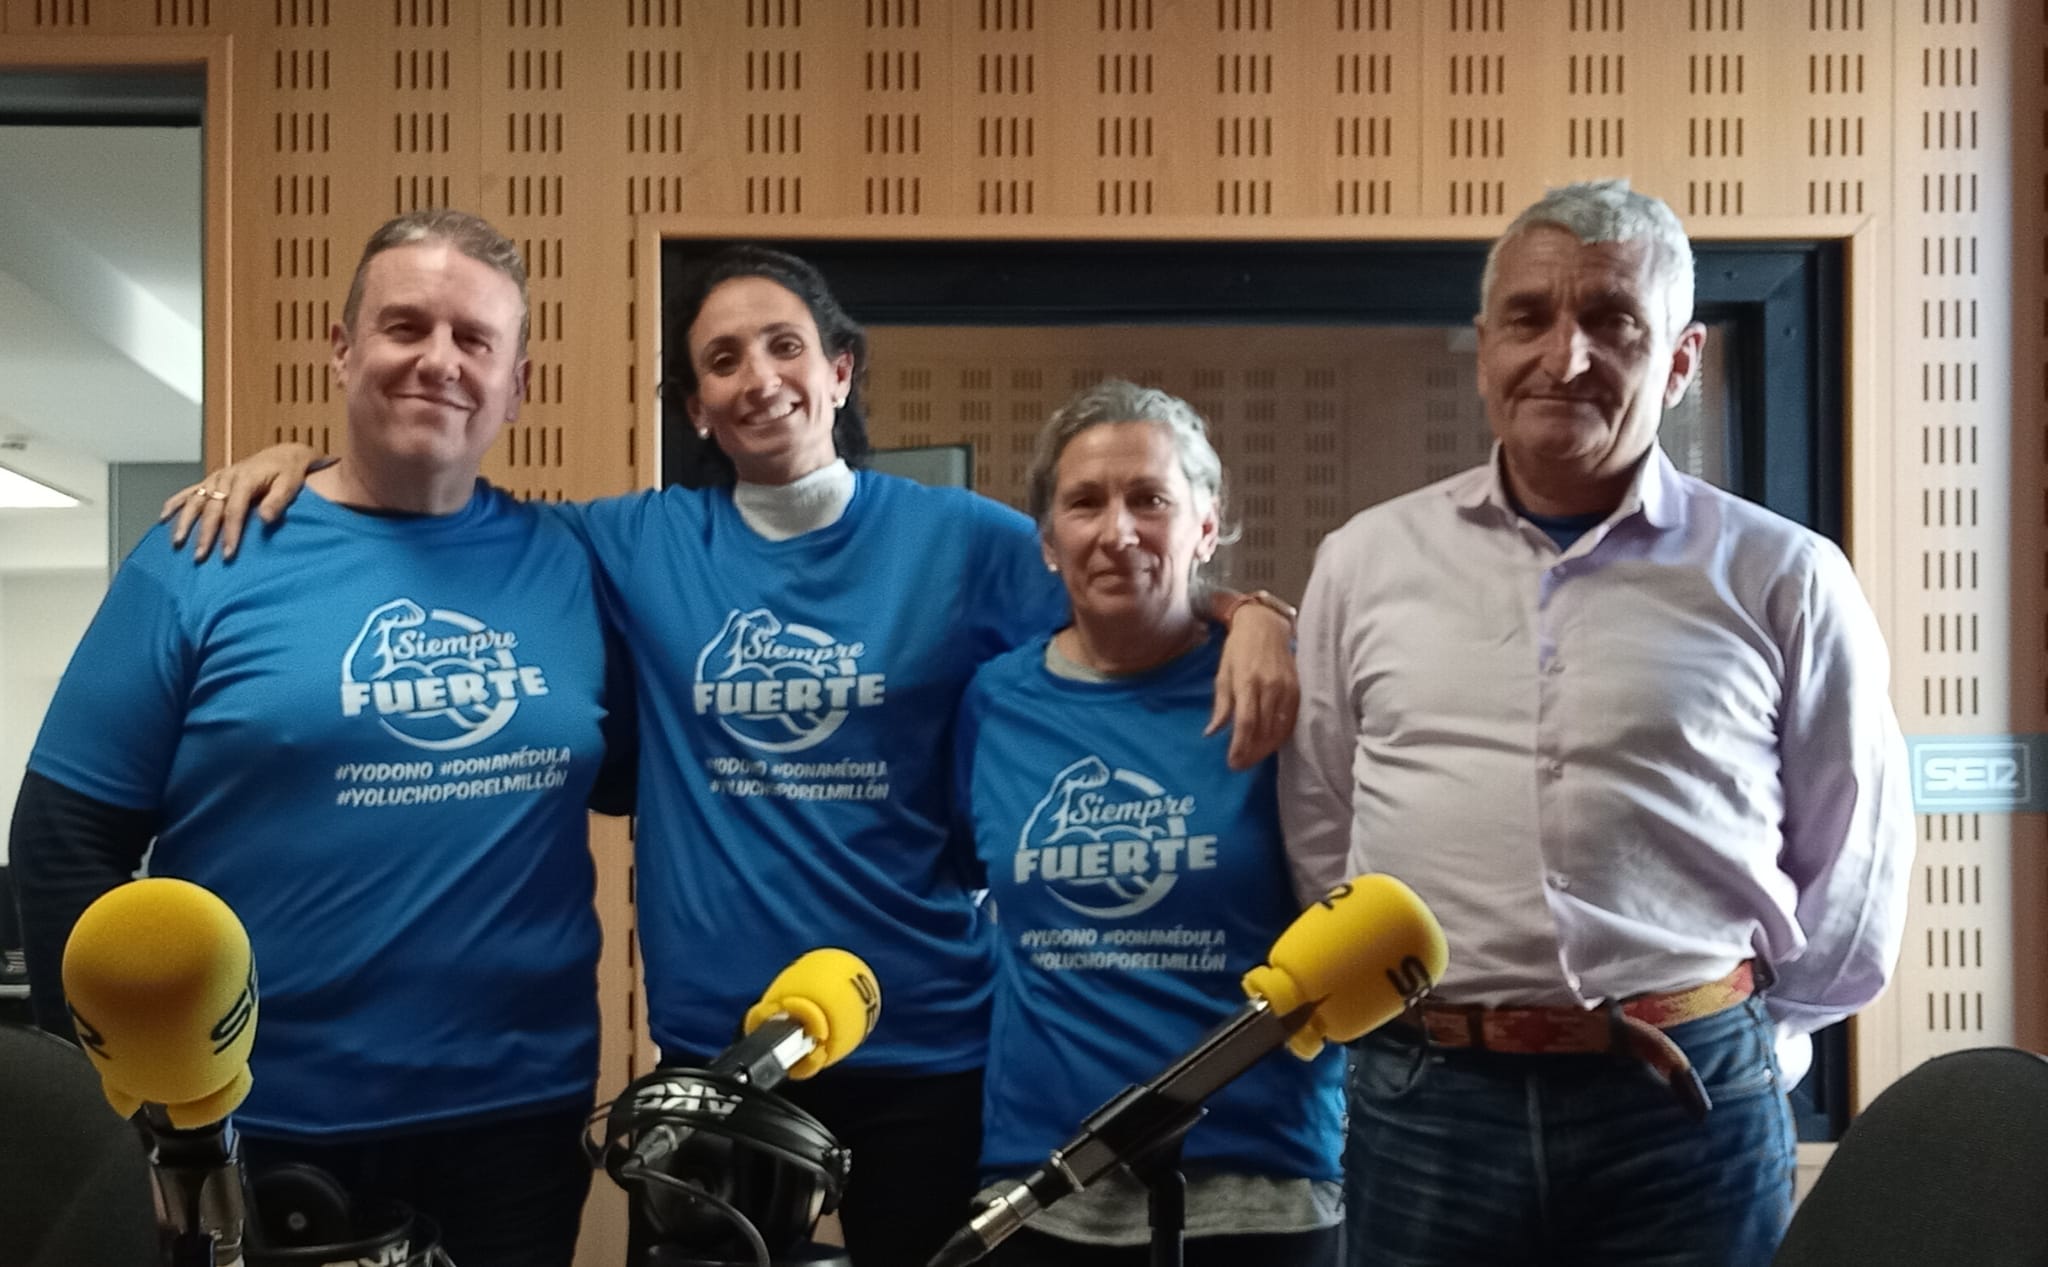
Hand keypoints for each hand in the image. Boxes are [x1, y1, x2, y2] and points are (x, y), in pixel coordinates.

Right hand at [160, 444, 324, 560]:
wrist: (284, 455)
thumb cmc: (289, 472)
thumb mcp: (290, 484)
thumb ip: (278, 501)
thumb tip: (266, 520)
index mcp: (245, 479)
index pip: (234, 510)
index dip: (230, 533)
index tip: (228, 554)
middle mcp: (226, 478)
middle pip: (211, 509)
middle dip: (205, 534)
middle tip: (200, 556)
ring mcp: (216, 478)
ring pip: (195, 501)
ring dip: (185, 522)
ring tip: (177, 542)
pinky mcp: (212, 480)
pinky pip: (189, 491)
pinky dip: (175, 503)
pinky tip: (163, 517)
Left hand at [1207, 604, 1298, 769]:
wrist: (1265, 626)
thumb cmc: (1238, 649)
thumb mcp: (1223, 674)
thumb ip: (1220, 706)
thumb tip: (1211, 733)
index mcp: (1247, 682)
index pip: (1246, 723)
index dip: (1240, 747)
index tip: (1232, 762)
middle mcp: (1269, 687)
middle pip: (1264, 731)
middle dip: (1252, 753)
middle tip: (1240, 765)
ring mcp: (1286, 689)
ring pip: (1279, 729)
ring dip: (1266, 749)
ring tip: (1253, 758)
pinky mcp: (1297, 690)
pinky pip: (1291, 720)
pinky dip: (1280, 736)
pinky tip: (1270, 744)